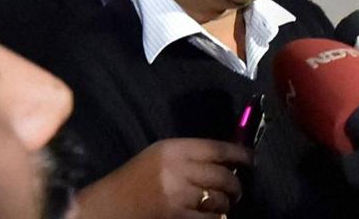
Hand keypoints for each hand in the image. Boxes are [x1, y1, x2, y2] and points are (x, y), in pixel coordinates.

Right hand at [76, 138, 251, 218]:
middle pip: (222, 175)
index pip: (216, 148)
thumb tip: (227, 159)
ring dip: (227, 203)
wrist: (106, 207)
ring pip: (219, 199)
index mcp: (173, 149)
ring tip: (224, 204)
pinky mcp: (175, 218)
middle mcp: (177, 170)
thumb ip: (190, 155)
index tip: (252, 159)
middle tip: (237, 190)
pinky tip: (215, 217)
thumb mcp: (160, 156)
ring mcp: (176, 197)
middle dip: (236, 184)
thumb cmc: (134, 179)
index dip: (240, 153)